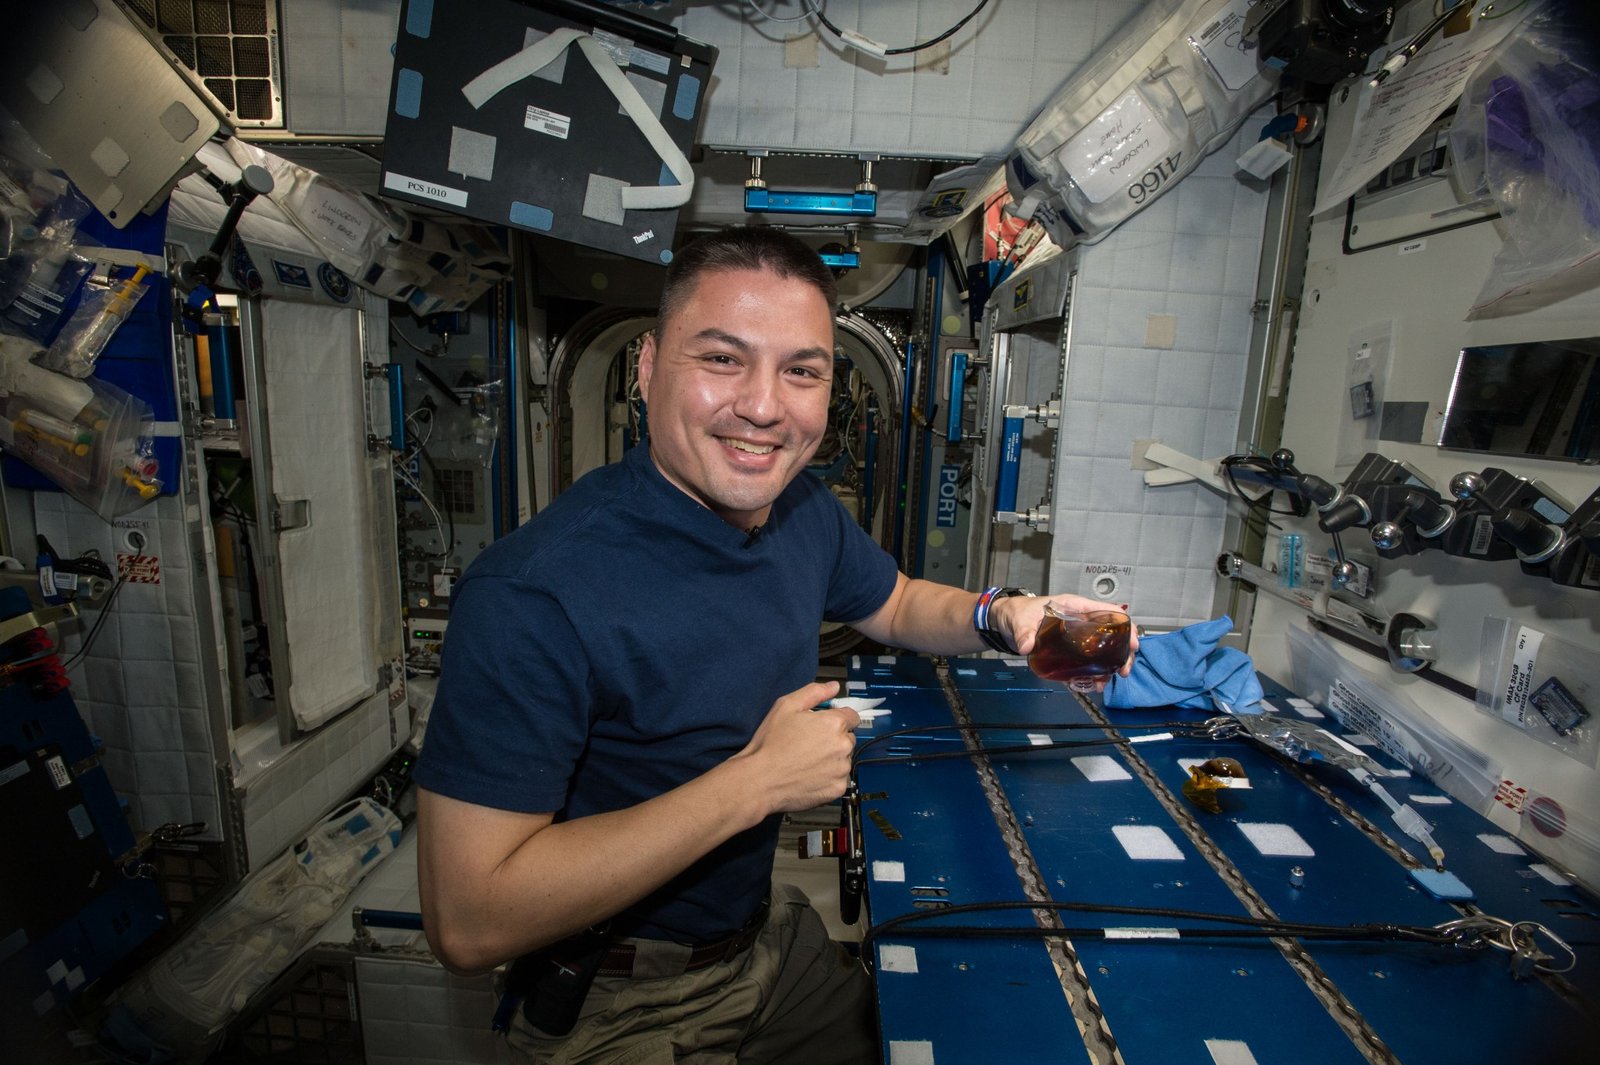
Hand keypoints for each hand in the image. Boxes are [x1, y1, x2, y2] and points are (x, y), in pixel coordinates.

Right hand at [734, 680, 859, 815]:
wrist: (760, 780)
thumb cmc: (771, 743)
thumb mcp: (786, 706)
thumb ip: (814, 692)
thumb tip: (833, 687)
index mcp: (834, 723)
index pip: (852, 716)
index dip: (838, 719)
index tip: (825, 726)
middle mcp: (843, 746)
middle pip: (848, 738)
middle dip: (834, 739)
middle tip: (810, 744)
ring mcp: (841, 769)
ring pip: (844, 759)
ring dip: (832, 758)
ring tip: (807, 761)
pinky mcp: (837, 788)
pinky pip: (839, 779)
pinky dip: (829, 777)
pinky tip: (810, 775)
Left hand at [995, 594, 1140, 687]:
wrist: (1006, 621)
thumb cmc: (1017, 612)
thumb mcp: (1020, 620)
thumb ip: (1024, 632)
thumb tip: (1027, 646)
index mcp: (1074, 607)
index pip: (1108, 610)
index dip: (1125, 625)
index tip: (1133, 642)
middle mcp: (1080, 621)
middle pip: (1112, 634)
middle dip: (1122, 652)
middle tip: (1123, 671)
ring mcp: (1077, 636)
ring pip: (1102, 650)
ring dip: (1109, 666)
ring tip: (1108, 681)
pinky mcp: (1070, 649)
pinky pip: (1088, 660)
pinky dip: (1093, 672)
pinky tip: (1093, 683)